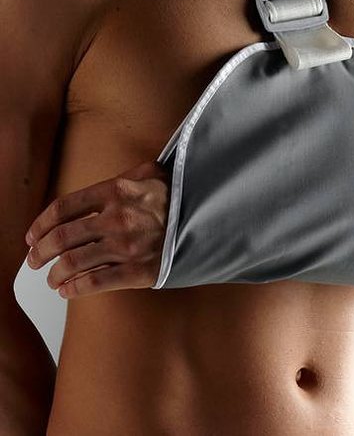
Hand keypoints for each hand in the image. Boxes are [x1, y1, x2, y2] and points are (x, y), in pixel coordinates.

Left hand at [24, 161, 170, 298]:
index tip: (33, 235)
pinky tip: (69, 290)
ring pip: (73, 263)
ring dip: (55, 274)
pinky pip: (95, 283)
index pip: (64, 208)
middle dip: (40, 252)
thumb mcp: (154, 172)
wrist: (211, 218)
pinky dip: (75, 289)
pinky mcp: (139, 270)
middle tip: (33, 261)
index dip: (41, 224)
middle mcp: (116, 218)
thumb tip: (113, 180)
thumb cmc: (182, 195)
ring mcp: (126, 246)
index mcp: (116, 191)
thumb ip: (127, 175)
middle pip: (62, 238)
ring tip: (52, 279)